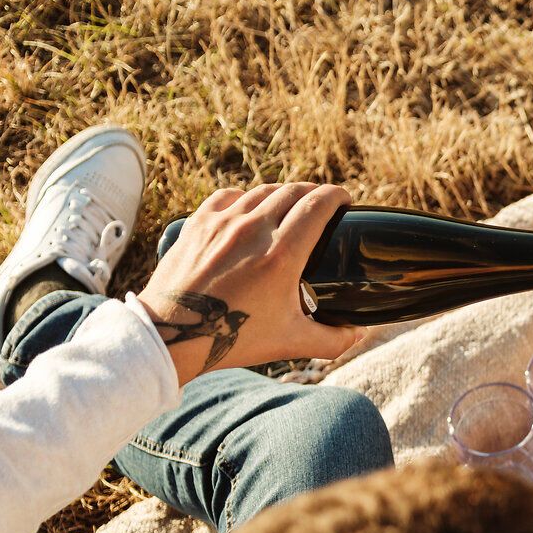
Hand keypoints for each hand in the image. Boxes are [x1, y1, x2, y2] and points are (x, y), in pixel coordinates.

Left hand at [139, 183, 360, 383]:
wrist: (173, 334)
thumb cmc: (232, 338)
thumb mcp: (292, 342)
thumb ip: (334, 340)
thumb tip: (359, 334)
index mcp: (282, 254)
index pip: (317, 204)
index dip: (337, 196)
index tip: (346, 201)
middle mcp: (253, 229)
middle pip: (293, 190)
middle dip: (314, 193)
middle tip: (324, 205)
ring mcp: (222, 222)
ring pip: (261, 190)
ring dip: (283, 193)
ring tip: (291, 205)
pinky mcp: (198, 223)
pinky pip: (228, 196)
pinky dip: (246, 197)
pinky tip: (250, 208)